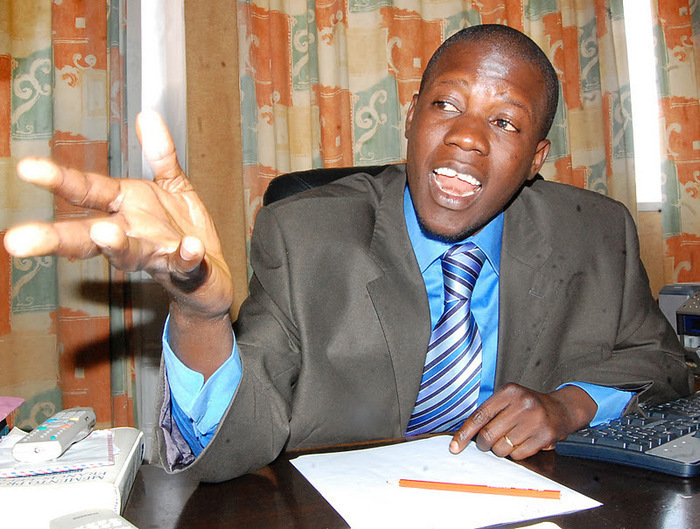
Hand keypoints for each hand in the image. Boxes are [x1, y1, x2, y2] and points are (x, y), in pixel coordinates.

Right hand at [3, 111, 233, 374]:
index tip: (27, 168)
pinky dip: (187, 257)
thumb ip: (161, 154)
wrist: (211, 277)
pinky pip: (186, 263)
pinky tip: (190, 247)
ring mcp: (158, 254)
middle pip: (88, 235)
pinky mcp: (188, 270)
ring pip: (130, 254)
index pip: (87, 191)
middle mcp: (133, 234)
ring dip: (118, 246)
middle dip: (55, 237)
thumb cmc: (182, 230)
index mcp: (125, 208)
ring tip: (104, 234)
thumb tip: (148, 114)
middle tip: (18, 240)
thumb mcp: (173, 185)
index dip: (59, 179)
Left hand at [449, 383, 596, 458]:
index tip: (455, 446)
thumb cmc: (529, 406)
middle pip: (488, 434)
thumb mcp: (509, 399)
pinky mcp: (545, 436)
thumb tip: (465, 434)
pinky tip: (523, 442)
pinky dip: (516, 453)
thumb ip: (489, 411)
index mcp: (509, 392)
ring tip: (511, 439)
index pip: (480, 416)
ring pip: (502, 448)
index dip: (465, 433)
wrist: (561, 409)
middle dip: (484, 444)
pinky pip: (518, 455)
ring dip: (501, 449)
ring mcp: (535, 420)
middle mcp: (522, 404)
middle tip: (488, 442)